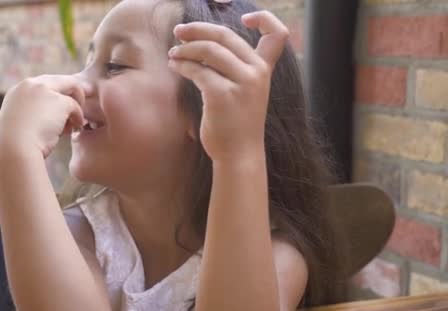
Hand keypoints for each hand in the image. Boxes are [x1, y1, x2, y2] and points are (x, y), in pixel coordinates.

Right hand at [0, 75, 85, 158]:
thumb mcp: (20, 125)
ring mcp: (45, 90)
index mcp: (18, 91)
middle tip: (75, 114)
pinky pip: (75, 106)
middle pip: (60, 82)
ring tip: (71, 126)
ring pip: (71, 91)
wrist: (14, 150)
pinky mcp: (59, 101)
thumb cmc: (16, 146)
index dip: (56, 96)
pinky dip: (78, 118)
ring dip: (74, 109)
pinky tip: (75, 129)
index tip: (62, 111)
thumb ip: (34, 115)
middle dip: (72, 96)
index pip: (44, 85)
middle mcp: (30, 84)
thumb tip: (53, 120)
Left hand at [168, 11, 288, 163]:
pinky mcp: (222, 95)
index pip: (277, 34)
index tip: (244, 17)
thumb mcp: (247, 92)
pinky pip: (198, 70)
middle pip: (226, 35)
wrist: (239, 154)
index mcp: (264, 70)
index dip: (263, 18)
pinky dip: (182, 65)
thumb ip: (236, 69)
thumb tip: (203, 43)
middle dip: (198, 29)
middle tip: (179, 32)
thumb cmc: (237, 124)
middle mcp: (256, 73)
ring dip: (185, 49)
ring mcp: (241, 83)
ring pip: (208, 50)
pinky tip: (175, 66)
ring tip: (173, 53)